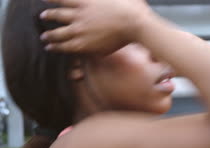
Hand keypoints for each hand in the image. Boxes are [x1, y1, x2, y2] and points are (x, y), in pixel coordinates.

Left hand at [39, 0, 153, 53]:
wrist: (134, 24)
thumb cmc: (130, 10)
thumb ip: (105, 0)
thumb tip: (106, 0)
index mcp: (86, 1)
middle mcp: (79, 14)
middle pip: (57, 14)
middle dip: (48, 15)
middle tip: (42, 16)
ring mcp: (80, 28)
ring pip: (58, 32)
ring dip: (49, 34)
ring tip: (45, 37)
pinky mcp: (84, 43)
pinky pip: (66, 45)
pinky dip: (56, 46)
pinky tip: (51, 47)